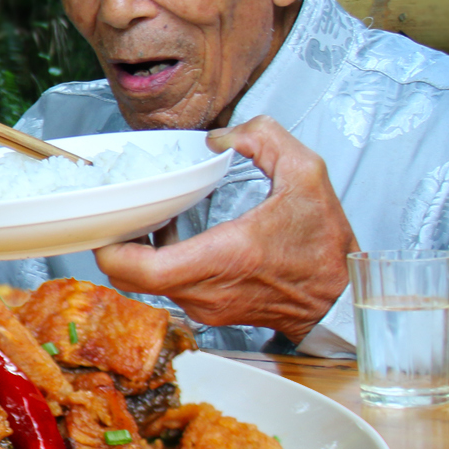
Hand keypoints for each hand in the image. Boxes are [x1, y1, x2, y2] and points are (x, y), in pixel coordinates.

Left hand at [91, 115, 356, 342]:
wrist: (343, 297)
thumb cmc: (325, 246)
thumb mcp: (307, 175)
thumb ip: (265, 140)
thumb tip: (224, 135)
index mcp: (223, 257)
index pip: (143, 270)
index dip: (111, 250)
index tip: (104, 224)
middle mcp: (207, 290)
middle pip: (132, 279)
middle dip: (116, 246)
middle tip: (117, 212)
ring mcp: (207, 306)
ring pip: (148, 286)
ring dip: (138, 255)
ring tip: (144, 219)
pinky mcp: (213, 312)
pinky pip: (170, 290)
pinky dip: (160, 265)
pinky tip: (172, 236)